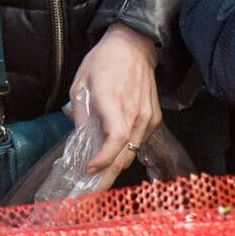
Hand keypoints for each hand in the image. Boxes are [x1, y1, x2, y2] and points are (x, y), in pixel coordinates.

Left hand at [68, 24, 161, 172]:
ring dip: (117, 164)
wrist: (133, 47)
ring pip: (133, 151)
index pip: (115, 139)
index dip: (104, 159)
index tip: (89, 169)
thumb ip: (80, 113)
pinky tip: (114, 152)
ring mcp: (147, 116)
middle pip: (125, 154)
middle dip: (108, 174)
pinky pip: (139, 141)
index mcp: (113, 101)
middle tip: (92, 188)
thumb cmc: (103, 62)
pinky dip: (127, 150)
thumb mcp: (80, 83)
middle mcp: (135, 112)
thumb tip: (79, 137)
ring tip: (100, 174)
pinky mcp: (154, 117)